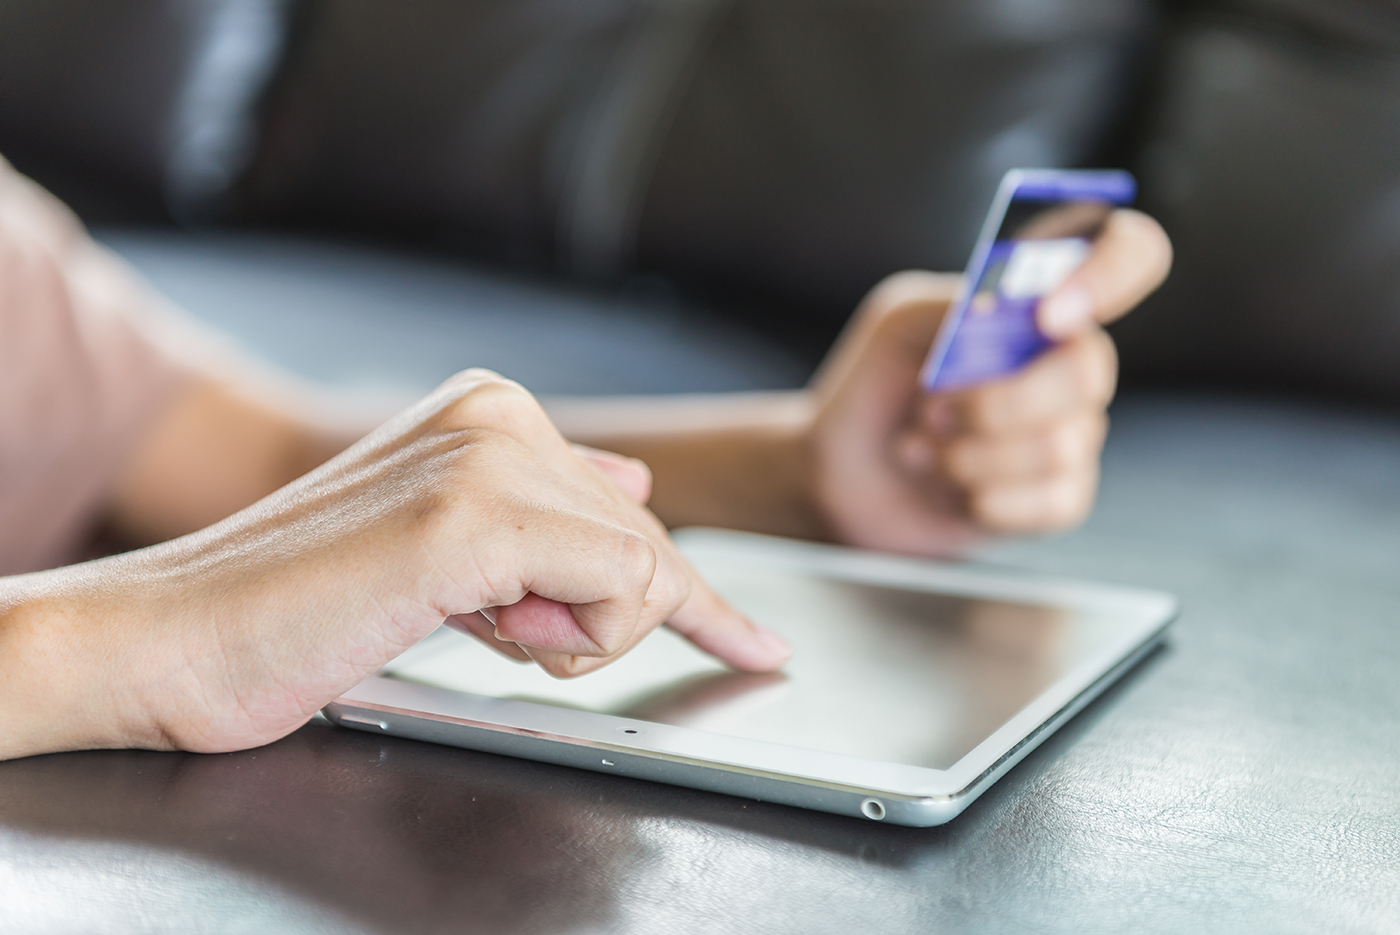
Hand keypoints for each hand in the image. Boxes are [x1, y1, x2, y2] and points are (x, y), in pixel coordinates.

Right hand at [0, 371, 788, 758]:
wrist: (171, 638)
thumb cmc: (293, 606)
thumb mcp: (439, 545)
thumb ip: (539, 510)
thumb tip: (634, 477)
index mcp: (490, 412)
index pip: (632, 514)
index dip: (699, 597)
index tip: (757, 644)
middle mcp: (500, 415)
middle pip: (646, 547)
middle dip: (590, 626)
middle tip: (486, 630)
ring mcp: (489, 457)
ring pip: (645, 571)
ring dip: (572, 638)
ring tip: (462, 622)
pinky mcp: (473, 517)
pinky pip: (619, 591)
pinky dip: (573, 643)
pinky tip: (478, 625)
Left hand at [806, 209, 1171, 554]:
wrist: (841, 473)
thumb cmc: (874, 385)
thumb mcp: (897, 324)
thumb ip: (953, 302)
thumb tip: (1011, 304)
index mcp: (1042, 300)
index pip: (1131, 253)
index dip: (1113, 272)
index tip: (1048, 316)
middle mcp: (1069, 361)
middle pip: (1089, 370)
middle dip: (994, 399)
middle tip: (930, 409)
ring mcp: (1072, 430)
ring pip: (1060, 444)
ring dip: (969, 454)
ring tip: (923, 448)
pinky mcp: (1059, 496)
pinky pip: (1054, 501)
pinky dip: (985, 499)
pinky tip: (950, 488)